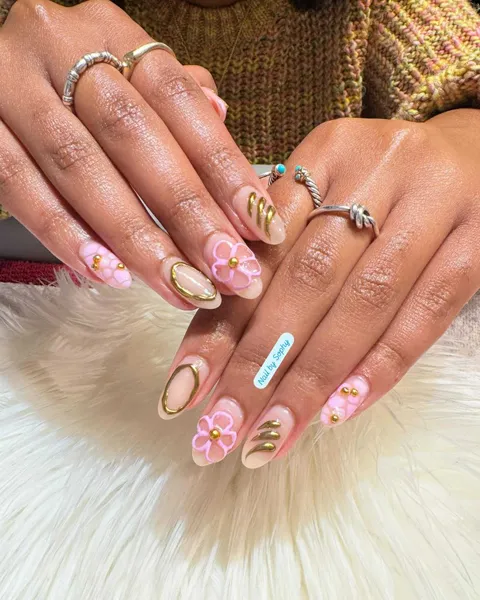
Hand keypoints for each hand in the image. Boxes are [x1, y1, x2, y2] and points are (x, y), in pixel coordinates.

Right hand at [0, 0, 284, 307]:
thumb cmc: (72, 80)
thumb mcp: (126, 73)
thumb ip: (174, 95)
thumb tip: (222, 117)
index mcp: (111, 31)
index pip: (180, 100)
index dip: (224, 167)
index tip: (262, 228)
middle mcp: (58, 46)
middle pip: (134, 136)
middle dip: (188, 214)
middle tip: (228, 272)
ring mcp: (8, 85)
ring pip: (79, 167)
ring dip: (136, 237)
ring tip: (180, 286)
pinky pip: (19, 187)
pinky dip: (67, 235)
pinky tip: (108, 274)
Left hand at [159, 109, 479, 466]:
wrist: (476, 152)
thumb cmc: (384, 183)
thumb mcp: (329, 190)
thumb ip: (279, 245)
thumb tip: (218, 336)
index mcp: (326, 152)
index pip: (260, 250)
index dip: (219, 324)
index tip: (183, 388)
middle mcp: (379, 170)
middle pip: (305, 280)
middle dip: (255, 365)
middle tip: (217, 431)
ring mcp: (434, 205)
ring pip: (362, 304)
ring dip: (309, 380)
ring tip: (267, 440)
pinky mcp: (477, 243)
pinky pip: (426, 315)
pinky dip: (379, 367)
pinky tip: (337, 414)